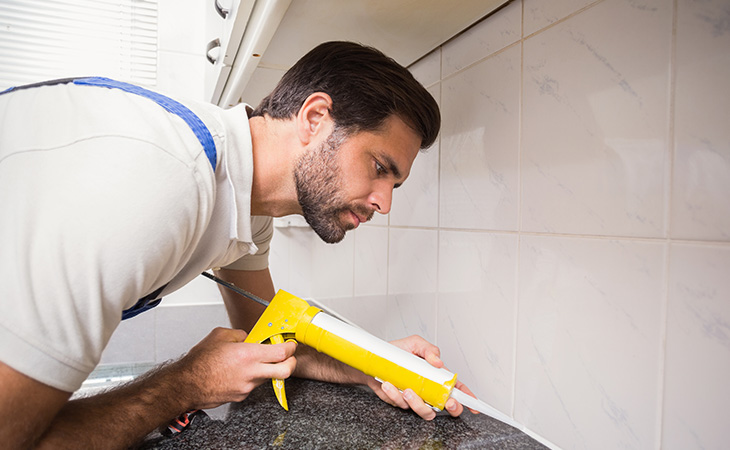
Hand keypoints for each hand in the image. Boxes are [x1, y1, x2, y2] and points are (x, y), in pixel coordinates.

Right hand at [174, 327, 296, 409]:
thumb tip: (248, 337)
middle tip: (289, 356)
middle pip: (286, 371)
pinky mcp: (241, 396)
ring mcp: (247, 387)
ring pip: (268, 377)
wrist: (186, 385)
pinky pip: (253, 385)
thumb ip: (240, 335)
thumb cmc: (199, 362)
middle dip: (291, 362)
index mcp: (248, 355)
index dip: (290, 347)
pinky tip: (240, 372)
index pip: (282, 352)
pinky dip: (252, 377)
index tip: (290, 343)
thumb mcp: (220, 336)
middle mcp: (251, 373)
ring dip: (268, 369)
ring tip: (256, 361)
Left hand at [364, 335, 476, 419]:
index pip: (456, 388)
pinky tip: (388, 384)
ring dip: (418, 403)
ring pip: (424, 411)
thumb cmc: (396, 351)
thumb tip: (438, 362)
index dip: (467, 398)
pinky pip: (401, 404)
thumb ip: (429, 350)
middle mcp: (427, 389)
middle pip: (445, 406)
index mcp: (435, 376)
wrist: (374, 359)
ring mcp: (414, 397)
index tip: (474, 405)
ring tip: (408, 390)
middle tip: (447, 402)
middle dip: (450, 407)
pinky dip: (394, 394)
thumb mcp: (415, 344)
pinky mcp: (399, 401)